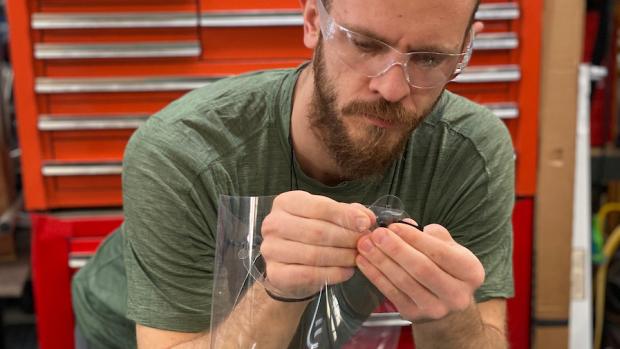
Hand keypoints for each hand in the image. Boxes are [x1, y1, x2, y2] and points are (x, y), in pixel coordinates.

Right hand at [260, 191, 374, 298]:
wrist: (290, 268)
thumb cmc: (310, 236)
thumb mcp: (328, 217)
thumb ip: (348, 214)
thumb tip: (367, 219)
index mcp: (286, 202)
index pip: (319, 206)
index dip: (345, 215)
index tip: (366, 224)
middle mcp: (273, 223)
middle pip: (317, 231)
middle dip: (346, 238)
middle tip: (364, 244)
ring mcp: (271, 249)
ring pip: (314, 254)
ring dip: (342, 257)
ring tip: (357, 258)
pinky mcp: (274, 273)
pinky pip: (309, 274)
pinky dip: (332, 274)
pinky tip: (346, 272)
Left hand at [355, 221, 484, 320]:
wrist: (446, 305)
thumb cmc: (445, 268)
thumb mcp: (449, 248)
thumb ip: (432, 235)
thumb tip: (406, 224)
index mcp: (470, 272)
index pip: (440, 252)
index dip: (414, 238)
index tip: (394, 226)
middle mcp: (457, 294)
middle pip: (421, 268)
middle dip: (395, 249)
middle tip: (376, 234)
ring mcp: (435, 308)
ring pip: (403, 281)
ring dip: (380, 261)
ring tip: (365, 244)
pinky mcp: (414, 315)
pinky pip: (391, 293)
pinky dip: (375, 275)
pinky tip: (363, 261)